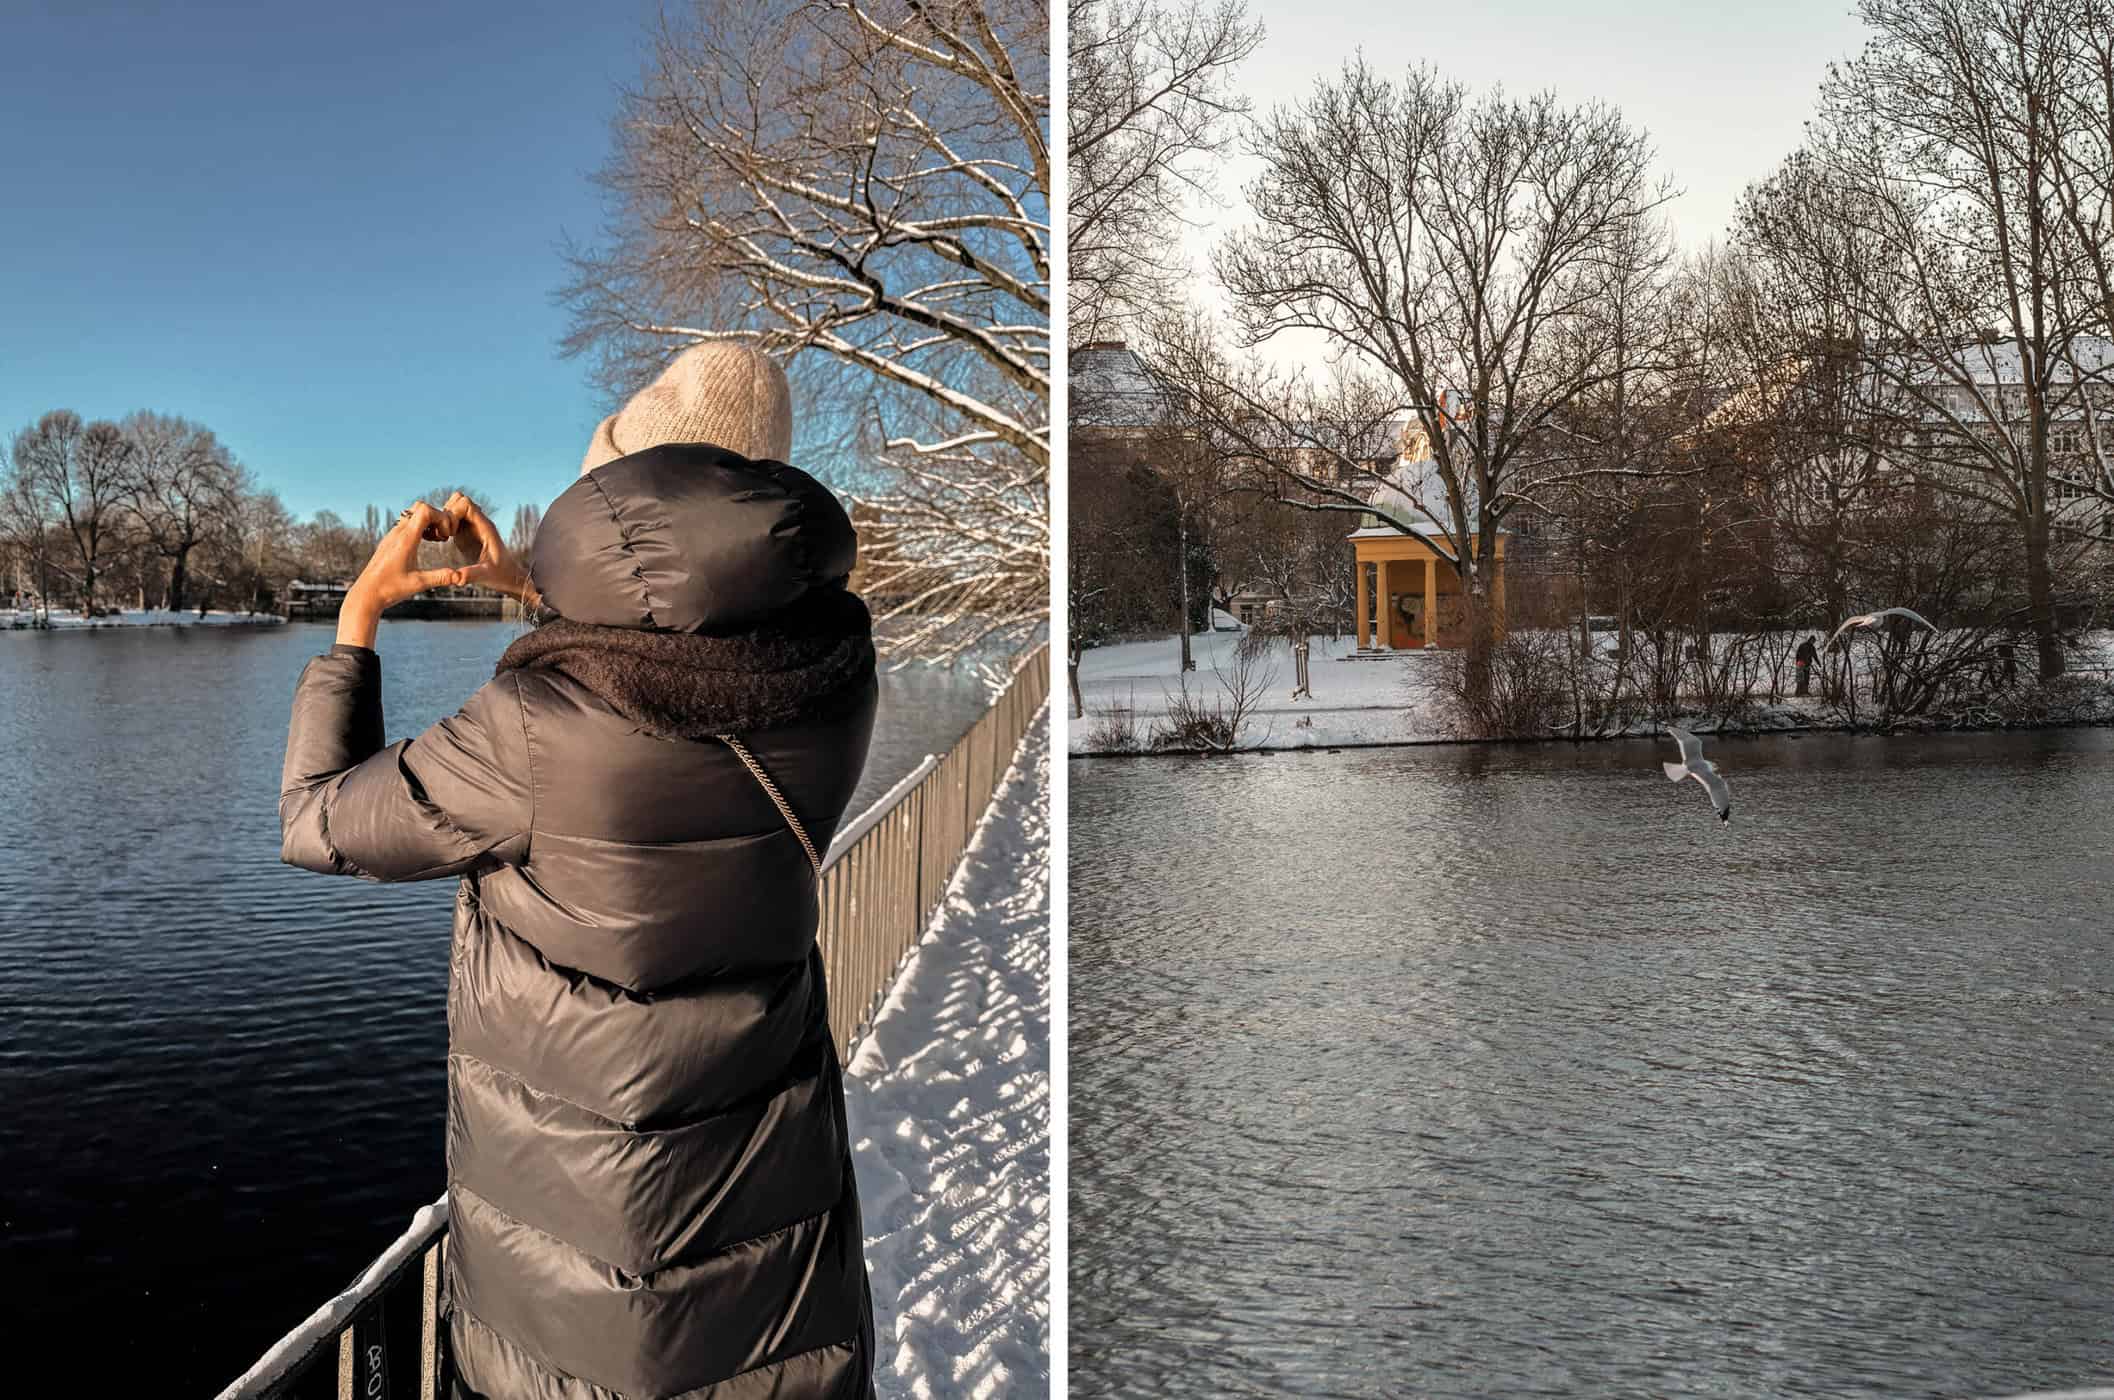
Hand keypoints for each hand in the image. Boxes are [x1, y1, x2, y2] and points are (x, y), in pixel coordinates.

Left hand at [337, 502, 464, 646]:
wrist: (366, 594)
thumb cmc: (390, 589)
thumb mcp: (419, 584)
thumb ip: (441, 577)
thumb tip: (460, 576)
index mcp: (405, 539)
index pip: (425, 510)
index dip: (441, 517)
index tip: (447, 535)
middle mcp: (397, 533)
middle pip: (420, 507)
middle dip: (437, 517)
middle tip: (444, 536)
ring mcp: (392, 535)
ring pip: (413, 514)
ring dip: (429, 522)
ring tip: (437, 539)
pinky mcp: (390, 540)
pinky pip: (407, 523)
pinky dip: (421, 527)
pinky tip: (426, 542)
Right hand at [441, 491, 534, 604]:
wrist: (509, 578)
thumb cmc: (501, 576)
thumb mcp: (486, 576)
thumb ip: (472, 574)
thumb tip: (456, 578)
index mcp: (485, 528)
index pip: (466, 503)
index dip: (453, 514)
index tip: (450, 533)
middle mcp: (479, 523)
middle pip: (459, 499)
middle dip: (446, 513)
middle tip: (444, 534)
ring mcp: (472, 526)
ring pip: (455, 506)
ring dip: (444, 517)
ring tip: (441, 537)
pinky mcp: (466, 532)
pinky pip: (453, 517)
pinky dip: (444, 523)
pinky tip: (441, 539)